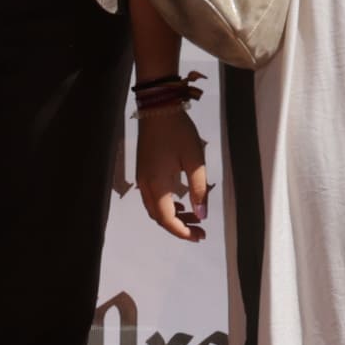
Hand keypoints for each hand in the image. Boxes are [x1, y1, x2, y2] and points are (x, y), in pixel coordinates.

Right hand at [137, 103, 209, 239]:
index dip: (182, 232)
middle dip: (179, 226)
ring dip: (173, 216)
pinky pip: (153, 197)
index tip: (199, 237)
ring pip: (155, 208)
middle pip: (159, 217)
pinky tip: (180, 201)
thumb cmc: (178, 132)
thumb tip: (202, 215)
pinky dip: (166, 205)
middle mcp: (145, 186)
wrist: (158, 108)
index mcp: (157, 185)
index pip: (167, 219)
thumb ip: (199, 190)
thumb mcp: (195, 161)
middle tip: (199, 230)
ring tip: (194, 216)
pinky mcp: (144, 171)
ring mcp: (142, 178)